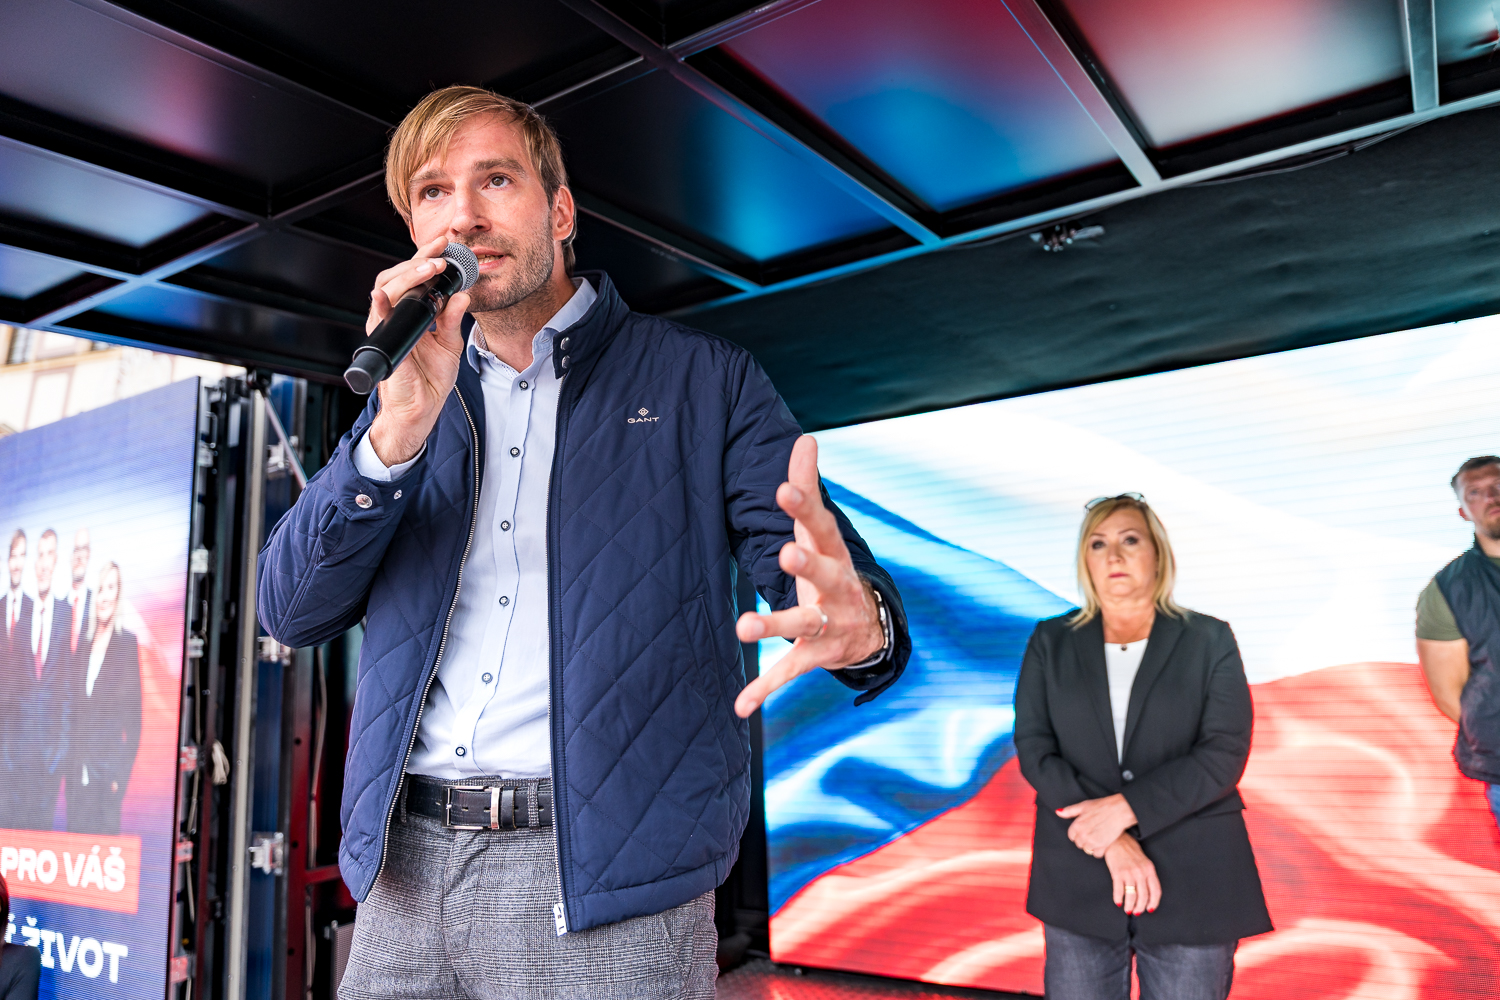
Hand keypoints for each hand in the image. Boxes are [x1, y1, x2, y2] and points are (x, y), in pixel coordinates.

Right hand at [366, 236, 471, 465]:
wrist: (423, 409)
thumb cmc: (431, 378)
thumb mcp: (450, 343)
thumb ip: (453, 318)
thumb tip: (464, 295)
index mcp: (411, 313)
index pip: (414, 278)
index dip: (426, 259)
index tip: (445, 244)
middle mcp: (395, 316)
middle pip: (396, 277)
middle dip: (417, 260)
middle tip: (439, 251)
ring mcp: (386, 329)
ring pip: (386, 291)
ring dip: (407, 276)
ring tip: (429, 268)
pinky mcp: (383, 345)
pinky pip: (377, 322)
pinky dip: (380, 306)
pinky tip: (384, 296)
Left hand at [733, 435, 884, 717]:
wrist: (871, 629)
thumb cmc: (833, 567)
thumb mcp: (823, 530)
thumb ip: (809, 487)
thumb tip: (804, 437)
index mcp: (833, 553)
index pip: (820, 525)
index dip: (803, 507)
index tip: (784, 488)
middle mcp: (836, 588)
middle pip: (824, 574)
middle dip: (806, 566)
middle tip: (785, 553)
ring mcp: (829, 624)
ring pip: (803, 625)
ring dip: (774, 626)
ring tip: (742, 627)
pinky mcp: (817, 657)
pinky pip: (789, 672)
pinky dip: (765, 688)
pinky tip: (740, 705)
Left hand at [1057, 793, 1137, 856]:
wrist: (1119, 810)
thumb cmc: (1102, 806)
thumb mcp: (1083, 806)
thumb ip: (1069, 811)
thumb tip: (1058, 812)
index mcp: (1077, 825)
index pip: (1071, 836)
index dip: (1078, 833)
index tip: (1085, 830)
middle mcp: (1083, 835)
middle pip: (1079, 844)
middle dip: (1084, 840)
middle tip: (1093, 833)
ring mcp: (1092, 842)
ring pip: (1087, 850)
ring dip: (1091, 845)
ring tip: (1098, 837)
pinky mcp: (1103, 846)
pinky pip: (1097, 854)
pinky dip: (1100, 850)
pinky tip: (1103, 843)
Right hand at [1103, 834, 1159, 914]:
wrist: (1116, 839)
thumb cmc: (1129, 849)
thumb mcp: (1143, 861)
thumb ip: (1147, 874)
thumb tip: (1146, 892)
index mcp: (1149, 869)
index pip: (1156, 891)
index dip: (1153, 902)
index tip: (1150, 909)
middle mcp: (1140, 872)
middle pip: (1144, 896)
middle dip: (1140, 907)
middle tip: (1137, 912)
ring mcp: (1129, 873)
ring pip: (1132, 896)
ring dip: (1130, 906)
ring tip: (1128, 909)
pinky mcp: (1117, 873)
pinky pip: (1119, 891)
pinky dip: (1118, 898)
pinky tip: (1118, 901)